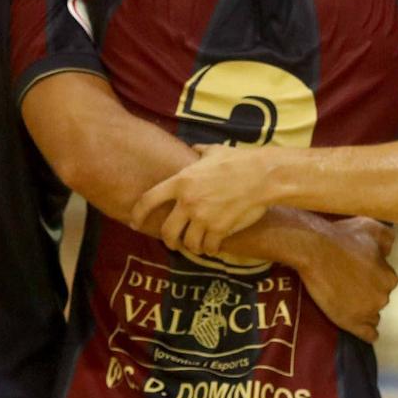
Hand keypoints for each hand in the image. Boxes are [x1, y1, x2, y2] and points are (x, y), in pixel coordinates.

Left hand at [133, 144, 277, 255]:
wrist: (262, 175)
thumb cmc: (239, 160)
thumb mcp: (214, 151)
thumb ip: (199, 151)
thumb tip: (193, 148)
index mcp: (181, 181)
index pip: (148, 200)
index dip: (138, 214)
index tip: (134, 222)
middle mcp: (188, 202)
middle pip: (167, 231)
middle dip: (168, 240)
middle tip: (173, 242)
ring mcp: (203, 217)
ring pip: (188, 243)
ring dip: (191, 247)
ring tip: (196, 245)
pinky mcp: (219, 229)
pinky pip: (208, 247)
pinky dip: (209, 249)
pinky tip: (213, 247)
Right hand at [294, 217, 396, 343]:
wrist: (313, 249)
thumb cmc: (342, 237)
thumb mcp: (372, 227)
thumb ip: (388, 240)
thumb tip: (389, 251)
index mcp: (389, 277)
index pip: (384, 280)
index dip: (370, 275)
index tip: (356, 270)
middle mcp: (383, 296)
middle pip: (378, 298)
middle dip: (366, 291)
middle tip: (346, 281)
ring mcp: (367, 312)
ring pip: (372, 315)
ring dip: (363, 309)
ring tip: (345, 300)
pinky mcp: (351, 323)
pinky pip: (368, 335)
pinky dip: (367, 333)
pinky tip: (365, 332)